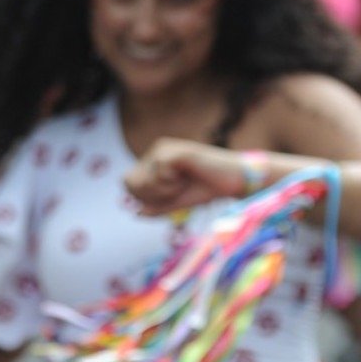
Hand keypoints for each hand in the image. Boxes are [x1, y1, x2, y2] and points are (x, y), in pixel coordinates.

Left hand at [123, 137, 251, 216]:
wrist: (233, 181)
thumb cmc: (205, 189)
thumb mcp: (176, 202)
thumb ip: (156, 208)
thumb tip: (135, 213)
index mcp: (153, 162)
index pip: (128, 182)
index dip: (141, 197)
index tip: (165, 198)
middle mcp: (155, 152)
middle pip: (129, 181)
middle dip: (150, 196)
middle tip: (174, 191)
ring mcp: (164, 148)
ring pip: (143, 179)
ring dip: (163, 191)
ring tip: (183, 183)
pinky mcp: (175, 150)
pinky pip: (159, 172)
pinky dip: (171, 183)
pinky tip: (187, 176)